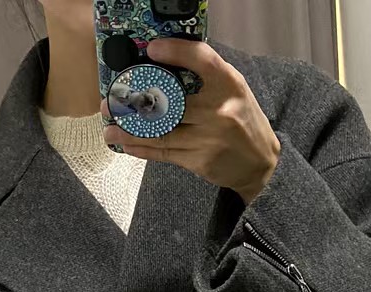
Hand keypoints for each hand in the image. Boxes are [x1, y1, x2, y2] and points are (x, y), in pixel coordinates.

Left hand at [102, 40, 280, 204]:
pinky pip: (164, 153)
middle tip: (113, 99)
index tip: (152, 49)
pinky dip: (141, 148)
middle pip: (170, 102)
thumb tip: (164, 66)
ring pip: (161, 132)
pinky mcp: (199, 162)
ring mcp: (208, 139)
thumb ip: (206, 78)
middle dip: (136, 101)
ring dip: (130, 129)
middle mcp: (219, 111)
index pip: (202, 60)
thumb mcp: (234, 90)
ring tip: (110, 125)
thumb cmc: (243, 121)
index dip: (176, 52)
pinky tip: (125, 143)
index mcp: (230, 85)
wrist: (259, 164)